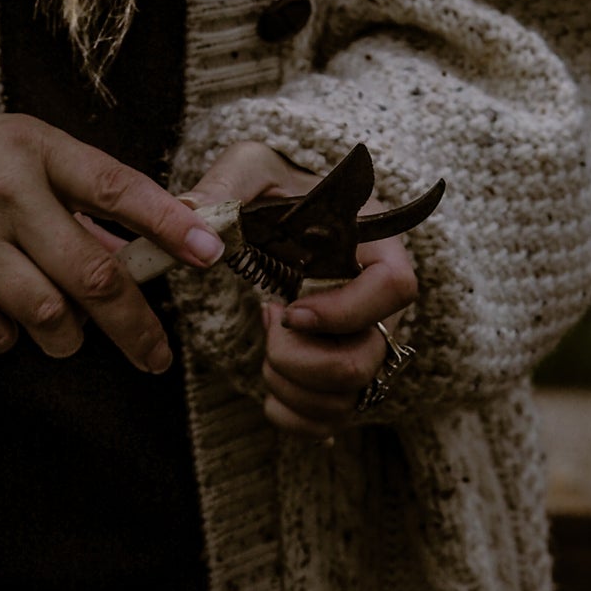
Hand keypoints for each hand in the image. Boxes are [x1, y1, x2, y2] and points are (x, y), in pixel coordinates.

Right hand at [0, 113, 225, 370]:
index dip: (168, 224)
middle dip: (135, 328)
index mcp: (36, 149)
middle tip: (155, 357)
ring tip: (56, 323)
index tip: (211, 254)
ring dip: (64, 335)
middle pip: (93, 276)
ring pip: (48, 317)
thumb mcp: (27, 155)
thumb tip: (148, 260)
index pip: (116, 188)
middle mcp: (2, 190)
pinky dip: (6, 336)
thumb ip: (82, 201)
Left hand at [189, 141, 417, 437]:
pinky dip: (290, 416)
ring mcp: (366, 346)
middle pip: (367, 361)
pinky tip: (269, 382)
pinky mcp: (342, 378)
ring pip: (347, 399)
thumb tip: (193, 216)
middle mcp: (381, 306)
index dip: (344, 311)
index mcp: (376, 249)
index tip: (288, 309)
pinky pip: (328, 422)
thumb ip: (229, 185)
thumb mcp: (252, 169)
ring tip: (266, 345)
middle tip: (268, 321)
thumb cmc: (275, 192)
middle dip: (300, 359)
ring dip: (290, 386)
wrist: (279, 222)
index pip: (397, 288)